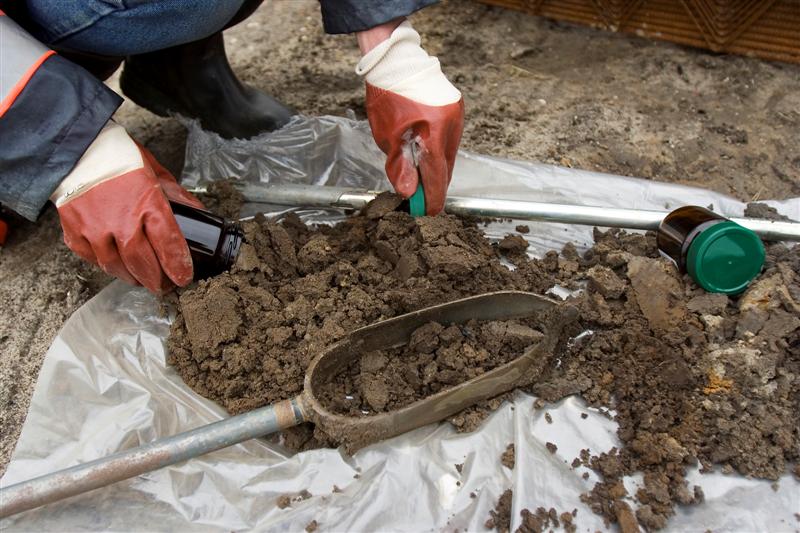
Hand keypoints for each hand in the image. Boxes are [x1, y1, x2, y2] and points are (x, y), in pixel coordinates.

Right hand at [51, 122, 202, 293]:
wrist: (77, 149)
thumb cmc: (119, 157)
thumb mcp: (157, 172)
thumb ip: (177, 196)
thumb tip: (200, 213)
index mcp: (148, 204)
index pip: (169, 246)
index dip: (178, 267)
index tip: (184, 278)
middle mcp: (121, 222)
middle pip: (144, 264)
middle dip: (158, 280)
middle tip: (166, 286)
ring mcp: (95, 230)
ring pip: (117, 267)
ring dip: (133, 277)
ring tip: (143, 279)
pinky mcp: (75, 233)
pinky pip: (93, 259)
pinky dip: (107, 265)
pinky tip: (117, 265)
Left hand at [357, 21, 463, 214]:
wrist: (394, 61)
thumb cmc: (387, 96)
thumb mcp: (388, 137)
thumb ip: (400, 167)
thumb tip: (410, 192)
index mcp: (436, 133)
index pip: (437, 176)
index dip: (433, 198)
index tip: (429, 213)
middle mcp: (452, 125)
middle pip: (446, 167)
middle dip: (435, 185)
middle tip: (422, 201)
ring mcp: (457, 116)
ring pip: (449, 154)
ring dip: (436, 168)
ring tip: (421, 179)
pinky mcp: (456, 109)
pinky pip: (450, 139)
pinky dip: (439, 151)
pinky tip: (426, 155)